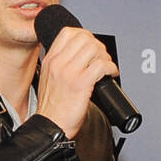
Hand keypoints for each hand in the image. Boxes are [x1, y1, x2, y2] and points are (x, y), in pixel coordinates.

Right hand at [36, 25, 119, 139]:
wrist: (51, 127)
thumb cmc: (53, 109)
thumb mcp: (49, 79)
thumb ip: (60, 64)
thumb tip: (80, 56)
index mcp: (51, 60)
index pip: (69, 33)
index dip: (85, 36)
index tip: (92, 46)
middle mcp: (59, 63)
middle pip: (84, 38)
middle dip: (98, 46)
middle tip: (102, 57)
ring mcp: (69, 72)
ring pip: (94, 48)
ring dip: (105, 56)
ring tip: (106, 67)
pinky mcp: (81, 84)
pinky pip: (101, 65)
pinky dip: (111, 68)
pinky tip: (111, 74)